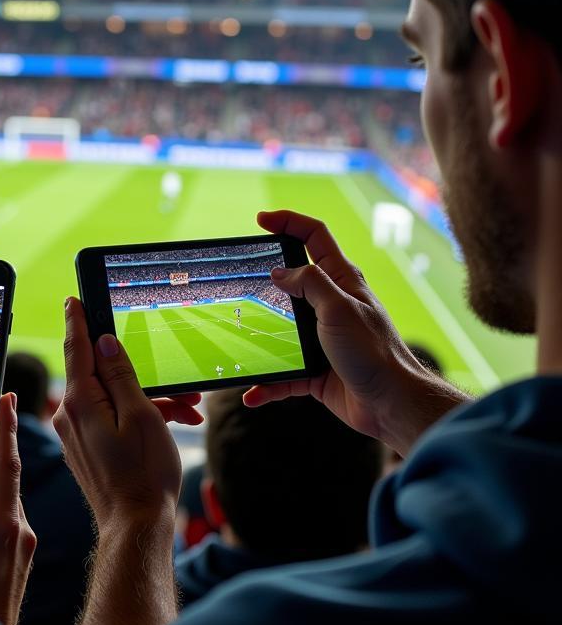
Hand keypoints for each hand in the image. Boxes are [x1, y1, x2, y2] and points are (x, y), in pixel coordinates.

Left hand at [54, 297, 202, 530]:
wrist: (135, 526)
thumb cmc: (143, 473)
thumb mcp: (141, 415)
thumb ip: (121, 376)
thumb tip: (105, 342)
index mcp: (81, 401)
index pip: (77, 348)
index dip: (78, 320)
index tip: (72, 299)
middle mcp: (70, 414)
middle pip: (103, 376)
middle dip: (141, 376)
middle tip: (181, 391)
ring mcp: (76, 433)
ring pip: (113, 399)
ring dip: (150, 401)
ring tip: (188, 414)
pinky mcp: (86, 447)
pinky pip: (111, 419)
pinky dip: (139, 417)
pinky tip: (173, 425)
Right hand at [244, 210, 467, 453]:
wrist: (391, 404)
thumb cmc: (372, 351)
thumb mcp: (339, 308)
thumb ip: (309, 284)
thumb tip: (279, 272)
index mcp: (341, 281)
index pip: (315, 237)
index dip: (289, 222)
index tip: (260, 220)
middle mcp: (329, 305)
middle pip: (291, 281)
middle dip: (264, 279)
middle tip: (238, 279)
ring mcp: (320, 337)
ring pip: (280, 328)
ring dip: (259, 336)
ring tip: (234, 337)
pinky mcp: (314, 369)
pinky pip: (282, 375)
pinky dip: (266, 385)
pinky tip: (251, 394)